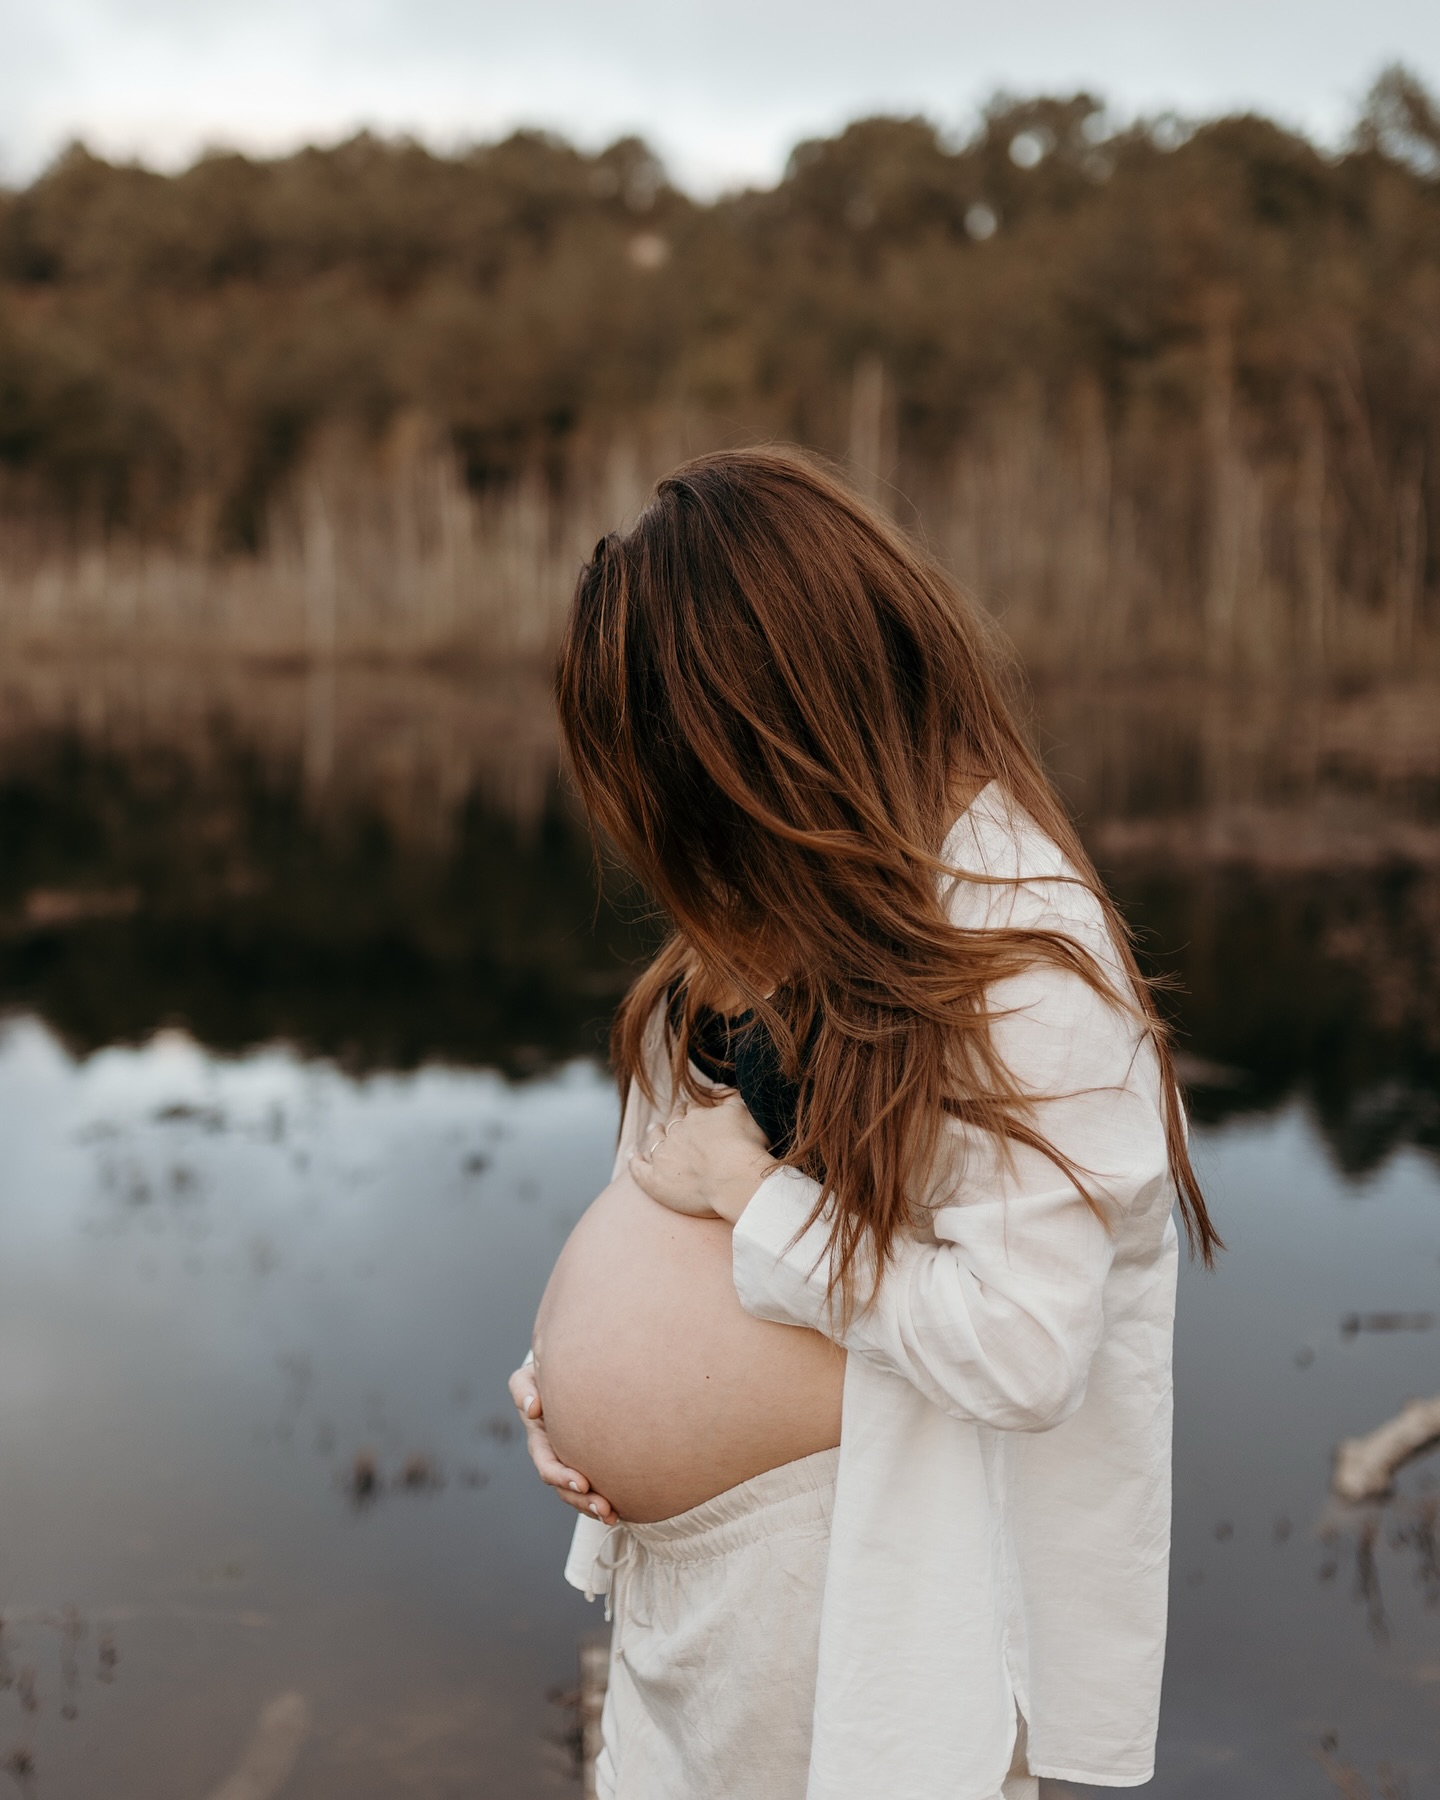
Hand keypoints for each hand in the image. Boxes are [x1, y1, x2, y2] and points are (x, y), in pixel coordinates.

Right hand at [508, 1360, 617, 1524]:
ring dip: (594, 1506)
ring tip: (613, 1515)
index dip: (562, 1476)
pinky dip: (606, 1496)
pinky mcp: (588, 1460)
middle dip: (583, 1501)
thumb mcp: (527, 1378)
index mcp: (540, 1439)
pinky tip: (623, 1507)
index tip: (583, 1483)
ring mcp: (570, 1460)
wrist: (564, 1374)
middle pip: (565, 1487)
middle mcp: (554, 1455)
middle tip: (604, 1508)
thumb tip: (533, 1409)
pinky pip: (594, 1484)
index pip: (547, 1465)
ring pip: (579, 1493)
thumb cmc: (543, 1375)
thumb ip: (523, 1390)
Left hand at [629, 1094, 777, 1224]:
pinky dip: (634, 1161)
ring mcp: (663, 1156)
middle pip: (672, 1123)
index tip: (692, 1110)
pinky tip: (631, 1156)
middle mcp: (677, 1133)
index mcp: (696, 1117)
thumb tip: (716, 1086)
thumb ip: (730, 1096)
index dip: (692, 1110)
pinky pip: (639, 1168)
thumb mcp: (744, 1112)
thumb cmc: (745, 1147)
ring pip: (655, 1140)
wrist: (735, 1180)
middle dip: (673, 1118)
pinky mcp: (655, 1181)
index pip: (691, 1110)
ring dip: (654, 1133)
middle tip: (674, 1118)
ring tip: (653, 1129)